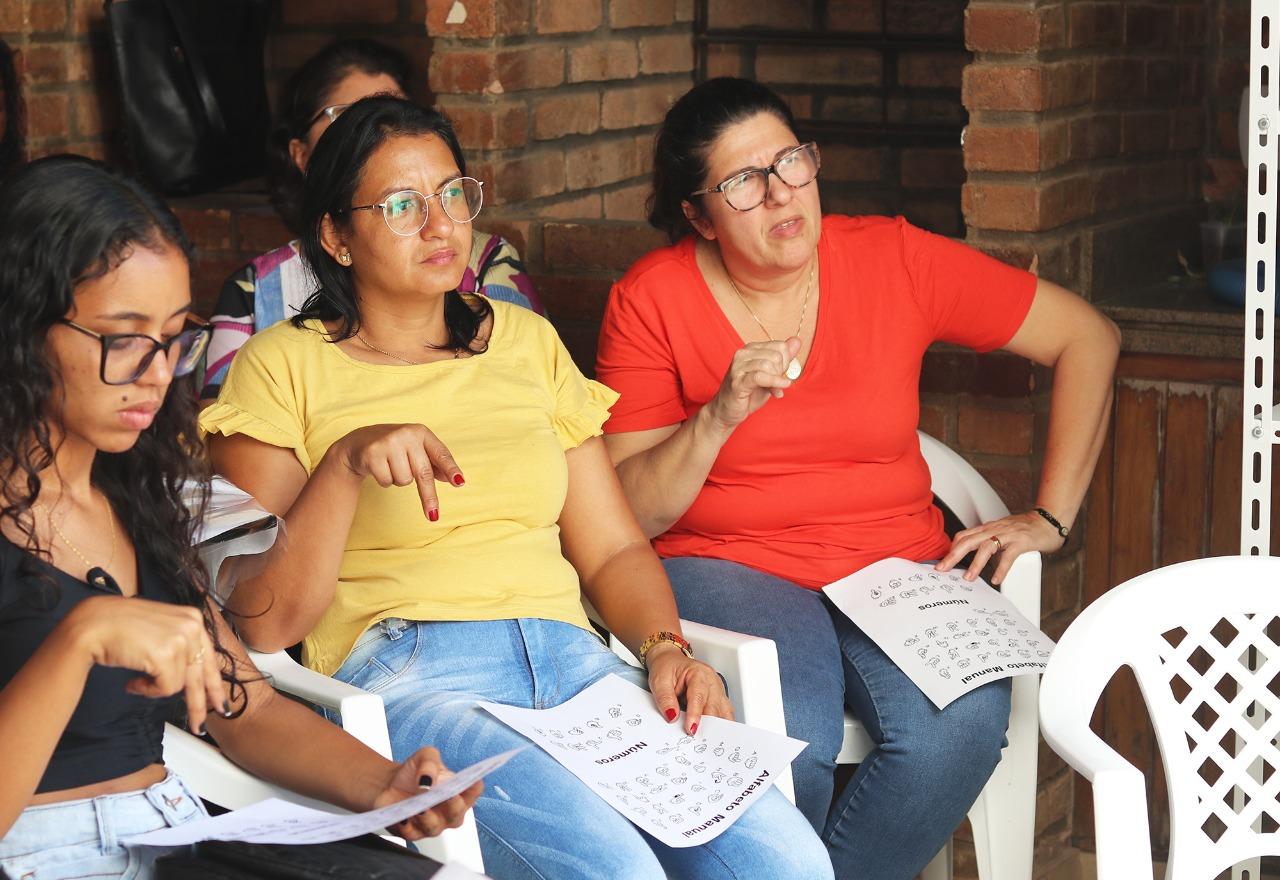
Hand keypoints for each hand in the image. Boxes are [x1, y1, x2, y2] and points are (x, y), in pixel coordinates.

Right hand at [64, 595, 226, 734]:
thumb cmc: (117, 628)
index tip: (220, 702)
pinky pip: (165, 688)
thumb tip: (189, 673)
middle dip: (200, 704)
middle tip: (201, 726)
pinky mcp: (166, 654)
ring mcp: (181, 639)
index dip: (213, 683)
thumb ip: (176, 645)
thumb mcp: (158, 630)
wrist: (92, 624)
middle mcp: (191, 626)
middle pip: (202, 675)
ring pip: (179, 684)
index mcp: (192, 617)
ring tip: (137, 682)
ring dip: (155, 688)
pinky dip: (147, 690)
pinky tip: (133, 681)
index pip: (208, 657)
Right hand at [334, 423, 463, 519]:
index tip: (459, 483)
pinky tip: (380, 468)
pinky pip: (387, 481)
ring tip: (391, 467)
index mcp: (422, 433)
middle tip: (434, 516)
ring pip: (405, 480)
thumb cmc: (396, 448)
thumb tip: (454, 479)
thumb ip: (435, 464)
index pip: (441, 453)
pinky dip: (385, 481)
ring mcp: (389, 442)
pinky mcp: (373, 453)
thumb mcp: (416, 450)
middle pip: (423, 473)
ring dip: (399, 480)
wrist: (360, 442)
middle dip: (429, 497)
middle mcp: (407, 434)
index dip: (450, 469)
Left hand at [371, 747, 480, 839]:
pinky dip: (407, 827)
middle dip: (453, 805)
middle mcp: (449, 811)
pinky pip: (412, 834)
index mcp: (459, 791)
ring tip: (420, 808)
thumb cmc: (414, 771)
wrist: (390, 783)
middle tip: (447, 795)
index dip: (475, 786)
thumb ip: (430, 763)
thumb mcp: (425, 756)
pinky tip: (403, 818)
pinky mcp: (413, 832)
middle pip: (458, 813)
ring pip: (434, 827)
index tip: (471, 780)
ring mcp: (433, 824)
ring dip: (428, 818)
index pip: (474, 789)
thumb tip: (428, 781)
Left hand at [645, 643, 733, 734]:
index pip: (699, 696)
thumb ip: (665, 698)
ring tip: (710, 742)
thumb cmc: (666, 668)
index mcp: (698, 673)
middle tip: (700, 741)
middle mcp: (711, 681)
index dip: (695, 714)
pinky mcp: (719, 698)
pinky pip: (724, 713)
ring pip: (723, 711)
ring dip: (718, 727)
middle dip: (708, 725)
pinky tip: (716, 736)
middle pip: (714, 706)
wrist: (669, 660)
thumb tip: (672, 716)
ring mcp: (717, 689)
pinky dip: (721, 725)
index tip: (691, 729)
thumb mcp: (659, 681)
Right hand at [703, 338, 800, 432]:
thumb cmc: (749, 393)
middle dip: (781, 372)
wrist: (728, 411)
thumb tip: (797, 341)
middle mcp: (743, 354)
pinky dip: (773, 383)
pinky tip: (779, 391)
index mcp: (751, 349)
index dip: (786, 362)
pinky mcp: (737, 382)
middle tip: (776, 383)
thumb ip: (784, 358)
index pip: (780, 346)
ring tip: (774, 389)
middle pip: (776, 356)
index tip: (781, 374)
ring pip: (768, 365)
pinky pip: (760, 377)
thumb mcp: (771, 374)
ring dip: (776, 380)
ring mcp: (738, 367)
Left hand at [934, 510, 1065, 584]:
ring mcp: (1008, 535)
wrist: (1048, 521)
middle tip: (942, 569)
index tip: (942, 562)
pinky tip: (997, 579)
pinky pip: (1009, 556)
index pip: (964, 536)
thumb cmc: (1025, 529)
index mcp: (988, 528)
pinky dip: (1001, 568)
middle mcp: (995, 529)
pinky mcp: (1022, 542)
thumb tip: (976, 559)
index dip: (952, 548)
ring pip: (986, 547)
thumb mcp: (1002, 533)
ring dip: (975, 563)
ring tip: (968, 578)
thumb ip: (989, 542)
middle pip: (969, 540)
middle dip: (953, 555)